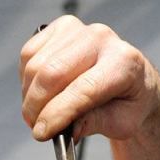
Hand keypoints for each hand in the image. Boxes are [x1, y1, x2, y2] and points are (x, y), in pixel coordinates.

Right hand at [19, 16, 159, 141]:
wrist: (133, 79)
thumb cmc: (129, 102)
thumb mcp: (121, 122)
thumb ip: (93, 123)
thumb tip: (63, 129)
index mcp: (124, 62)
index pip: (83, 89)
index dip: (57, 113)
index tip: (41, 133)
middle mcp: (102, 39)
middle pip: (52, 73)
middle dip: (36, 106)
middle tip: (36, 128)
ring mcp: (79, 29)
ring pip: (35, 65)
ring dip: (29, 95)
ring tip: (40, 113)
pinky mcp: (60, 27)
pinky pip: (29, 54)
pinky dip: (27, 78)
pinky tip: (41, 91)